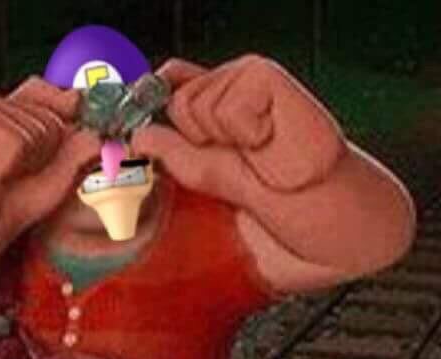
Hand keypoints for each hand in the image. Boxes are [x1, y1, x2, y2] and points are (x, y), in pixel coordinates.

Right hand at [0, 77, 100, 234]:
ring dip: (19, 168)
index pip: (67, 102)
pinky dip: (0, 168)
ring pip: (39, 133)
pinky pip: (15, 143)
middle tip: (4, 179)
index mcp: (20, 110)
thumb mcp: (52, 180)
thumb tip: (100, 131)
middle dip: (40, 162)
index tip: (43, 164)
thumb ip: (77, 153)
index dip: (66, 133)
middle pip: (56, 123)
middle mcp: (2, 100)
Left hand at [133, 55, 346, 196]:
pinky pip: (225, 108)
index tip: (127, 113)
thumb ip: (169, 148)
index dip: (146, 94)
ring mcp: (247, 75)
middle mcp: (229, 82)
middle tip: (238, 153)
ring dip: (223, 138)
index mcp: (214, 101)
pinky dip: (245, 132)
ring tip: (258, 149)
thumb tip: (135, 135)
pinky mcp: (264, 75)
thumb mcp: (203, 171)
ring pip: (196, 104)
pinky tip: (269, 137)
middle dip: (197, 137)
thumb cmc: (268, 188)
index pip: (168, 82)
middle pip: (177, 99)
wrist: (314, 200)